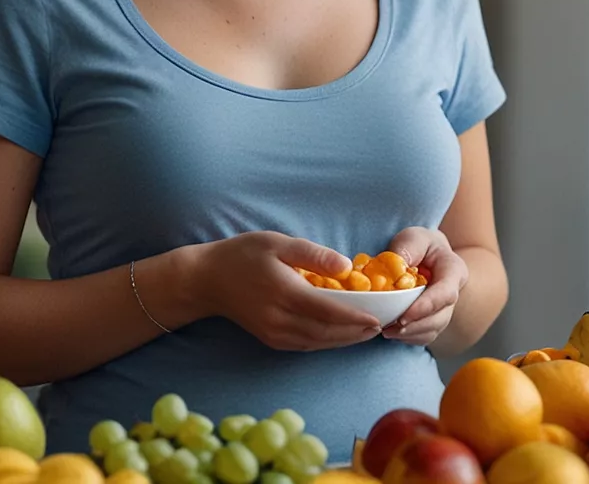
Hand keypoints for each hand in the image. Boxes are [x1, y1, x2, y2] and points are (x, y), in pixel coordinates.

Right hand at [195, 232, 383, 351]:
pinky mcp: (271, 339)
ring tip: (367, 332)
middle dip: (356, 332)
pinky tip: (340, 335)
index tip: (378, 318)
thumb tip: (346, 266)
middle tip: (381, 327)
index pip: (328, 311)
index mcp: (285, 293)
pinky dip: (326, 342)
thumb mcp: (277, 243)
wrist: (207, 280)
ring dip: (344, 340)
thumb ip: (313, 255)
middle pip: (327, 332)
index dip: (356, 317)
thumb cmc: (243, 255)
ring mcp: (274, 333)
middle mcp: (280, 319)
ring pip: (317, 342)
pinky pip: (305, 345)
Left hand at [381, 226, 467, 346]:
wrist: (426, 253)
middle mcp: (454, 293)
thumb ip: (407, 249)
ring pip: (433, 329)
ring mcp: (445, 309)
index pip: (446, 293)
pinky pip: (425, 336)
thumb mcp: (413, 237)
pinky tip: (392, 333)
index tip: (403, 316)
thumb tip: (397, 272)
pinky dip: (409, 338)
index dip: (425, 307)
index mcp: (454, 270)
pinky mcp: (434, 320)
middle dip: (414, 326)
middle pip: (440, 317)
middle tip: (389, 328)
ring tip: (386, 331)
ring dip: (409, 334)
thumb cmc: (420, 244)